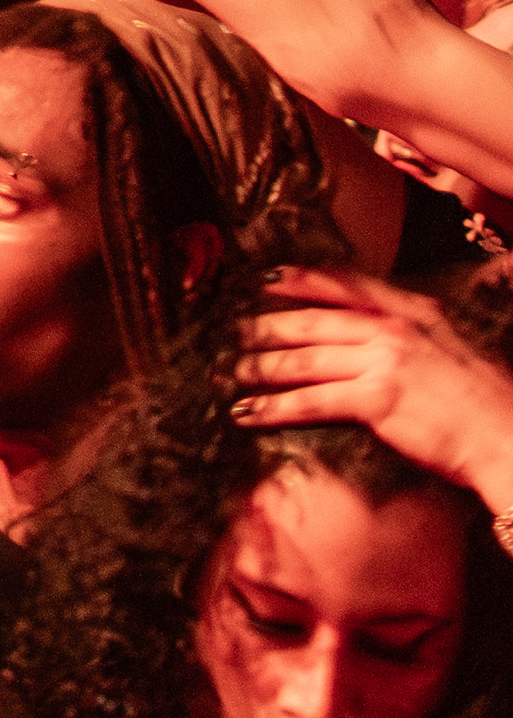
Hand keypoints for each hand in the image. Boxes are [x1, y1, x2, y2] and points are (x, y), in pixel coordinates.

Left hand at [233, 263, 512, 500]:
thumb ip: (417, 334)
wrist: (512, 437)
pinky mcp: (377, 399)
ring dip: (262, 367)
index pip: (347, 286)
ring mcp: (384, 362)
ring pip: (304, 360)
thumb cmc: (490, 401)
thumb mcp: (456, 347)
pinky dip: (274, 407)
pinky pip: (312, 401)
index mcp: (415, 311)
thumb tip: (383, 336)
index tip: (268, 279)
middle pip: (314, 321)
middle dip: (267, 326)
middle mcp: (394, 329)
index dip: (303, 280)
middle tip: (234, 331)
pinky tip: (249, 413)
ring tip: (233, 373)